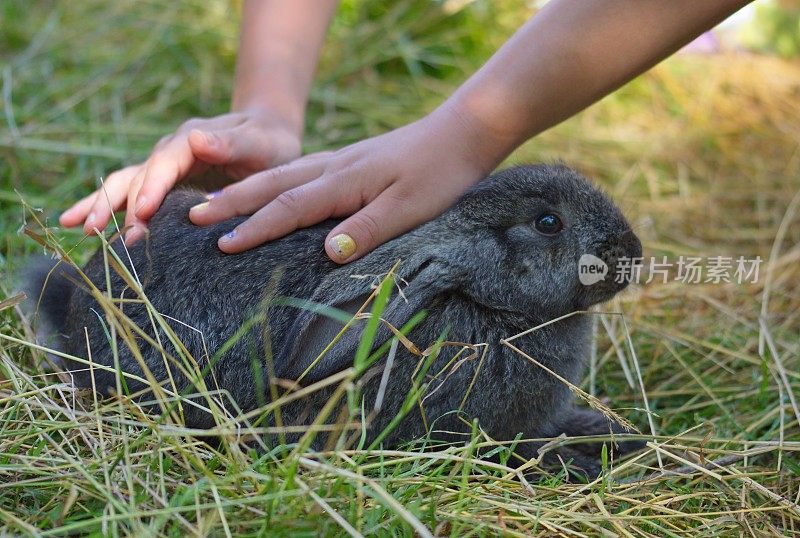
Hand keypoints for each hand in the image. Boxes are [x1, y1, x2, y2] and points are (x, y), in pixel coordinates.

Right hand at [59, 109, 301, 242]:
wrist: (267, 134)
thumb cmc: (268, 141)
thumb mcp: (258, 141)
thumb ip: (230, 143)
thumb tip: (198, 139)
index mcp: (191, 140)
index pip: (164, 165)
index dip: (151, 188)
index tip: (143, 212)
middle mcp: (170, 152)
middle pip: (137, 178)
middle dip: (120, 206)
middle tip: (104, 234)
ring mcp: (162, 168)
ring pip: (123, 185)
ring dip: (101, 206)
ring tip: (81, 230)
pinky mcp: (162, 184)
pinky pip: (127, 195)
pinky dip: (101, 207)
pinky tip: (75, 223)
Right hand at [188, 105, 506, 262]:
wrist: (462, 132)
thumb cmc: (439, 173)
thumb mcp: (410, 208)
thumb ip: (368, 230)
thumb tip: (326, 255)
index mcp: (343, 182)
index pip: (289, 208)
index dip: (255, 229)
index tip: (222, 247)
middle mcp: (332, 168)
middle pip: (272, 186)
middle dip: (233, 205)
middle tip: (194, 220)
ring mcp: (338, 162)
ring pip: (281, 176)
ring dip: (245, 191)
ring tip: (214, 205)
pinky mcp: (348, 162)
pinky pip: (298, 174)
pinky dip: (272, 184)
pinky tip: (267, 191)